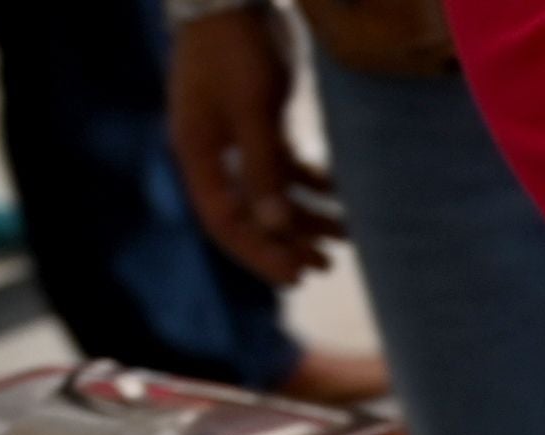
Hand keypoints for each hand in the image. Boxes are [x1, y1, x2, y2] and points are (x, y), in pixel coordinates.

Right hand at [168, 6, 333, 289]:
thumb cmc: (236, 48)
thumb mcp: (253, 110)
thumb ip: (263, 168)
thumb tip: (276, 225)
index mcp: (198, 155)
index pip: (225, 223)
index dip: (260, 253)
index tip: (296, 276)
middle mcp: (213, 153)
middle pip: (248, 214)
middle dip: (285, 243)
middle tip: (323, 267)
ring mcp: (235, 138)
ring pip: (271, 192)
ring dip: (306, 215)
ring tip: (346, 237)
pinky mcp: (258, 121)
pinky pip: (284, 166)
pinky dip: (311, 183)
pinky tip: (341, 194)